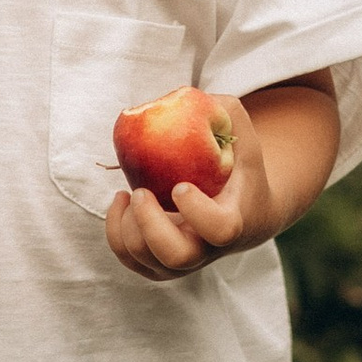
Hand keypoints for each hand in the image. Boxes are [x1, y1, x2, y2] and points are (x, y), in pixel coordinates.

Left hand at [105, 91, 278, 284]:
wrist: (246, 209)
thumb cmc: (238, 162)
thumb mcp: (240, 132)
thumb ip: (219, 110)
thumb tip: (180, 97)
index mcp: (235, 221)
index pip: (220, 230)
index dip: (197, 211)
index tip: (179, 185)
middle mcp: (209, 248)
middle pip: (177, 257)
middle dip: (149, 225)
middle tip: (139, 192)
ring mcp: (184, 261)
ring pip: (148, 260)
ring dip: (128, 226)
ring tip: (131, 193)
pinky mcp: (161, 263)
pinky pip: (130, 259)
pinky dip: (115, 233)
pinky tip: (121, 202)